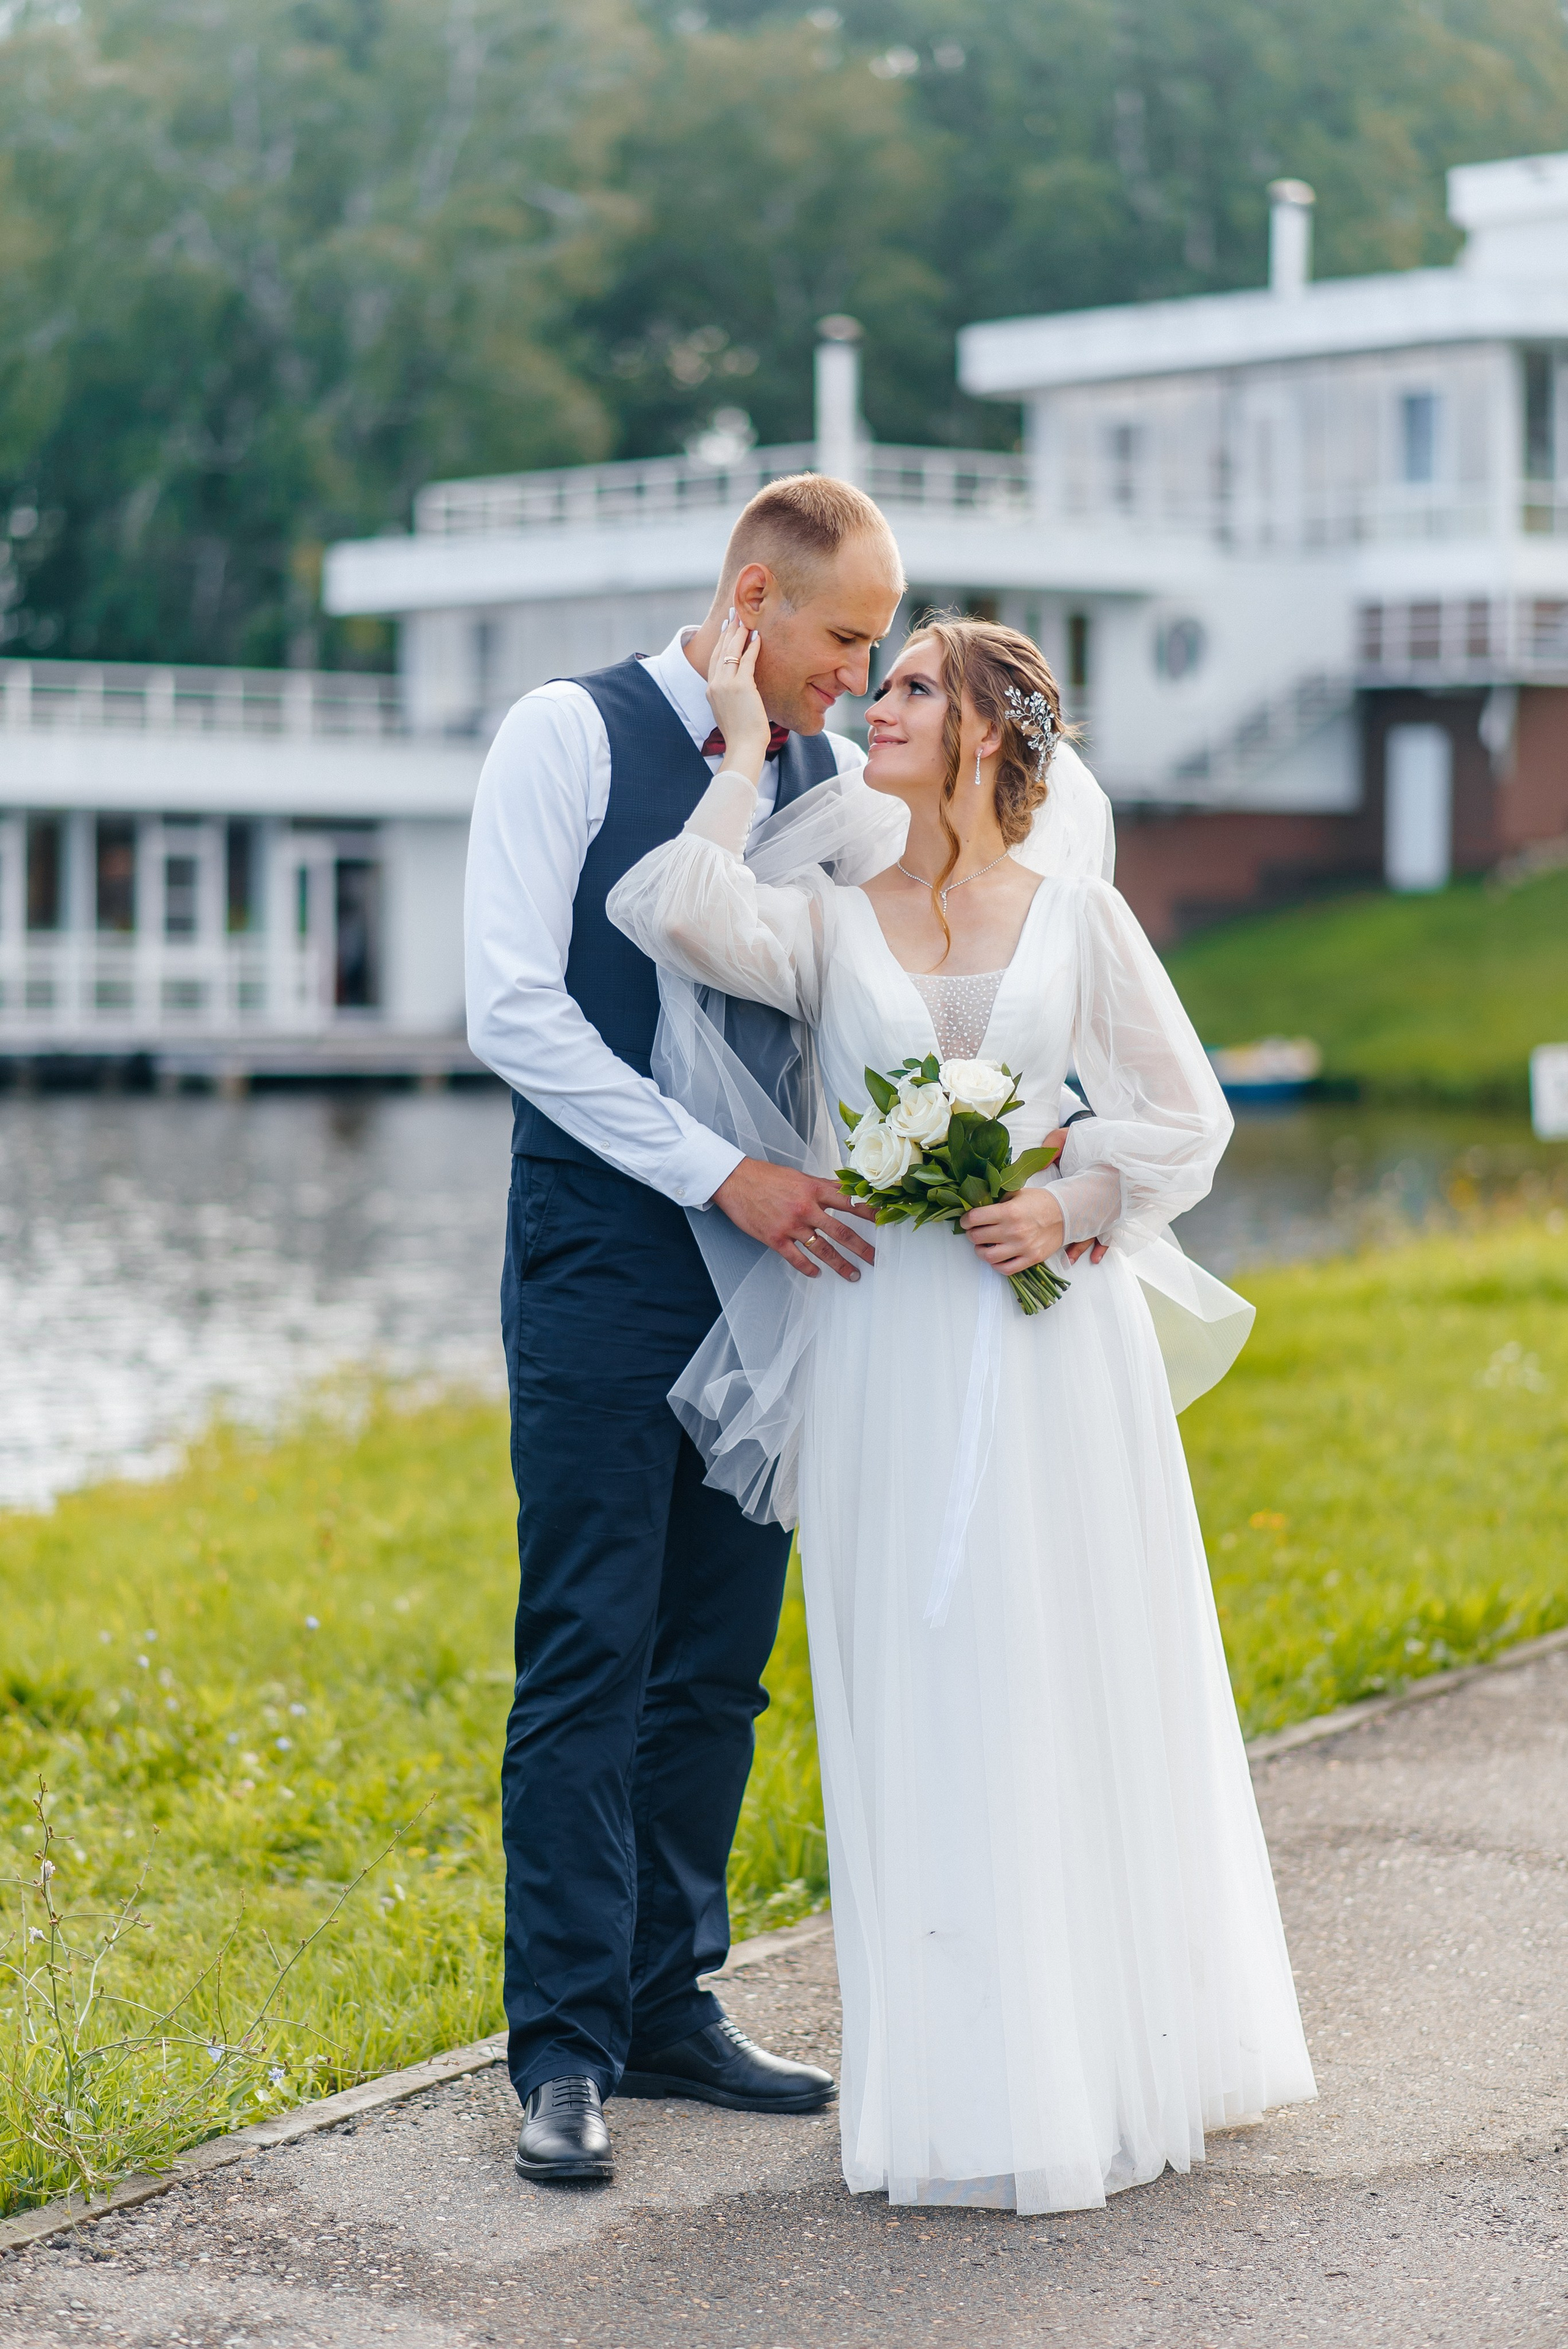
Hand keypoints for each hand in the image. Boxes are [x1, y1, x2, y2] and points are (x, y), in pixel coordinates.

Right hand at [705, 614, 770, 779]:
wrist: (743, 747)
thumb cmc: (742, 734)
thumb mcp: (730, 711)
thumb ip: (731, 696)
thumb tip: (742, 690)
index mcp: (711, 690)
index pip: (715, 659)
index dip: (720, 641)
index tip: (725, 627)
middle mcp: (715, 684)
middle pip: (720, 651)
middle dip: (727, 630)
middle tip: (734, 614)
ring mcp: (726, 685)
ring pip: (731, 652)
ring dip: (739, 633)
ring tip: (746, 620)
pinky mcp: (740, 686)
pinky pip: (746, 660)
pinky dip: (752, 647)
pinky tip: (758, 637)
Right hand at [713, 1157, 876, 1279]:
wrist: (735, 1181)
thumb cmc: (767, 1177)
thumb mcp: (800, 1177)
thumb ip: (823, 1186)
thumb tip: (847, 1189)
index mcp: (814, 1190)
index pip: (850, 1203)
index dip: (870, 1213)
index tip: (886, 1222)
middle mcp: (806, 1208)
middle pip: (841, 1232)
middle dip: (862, 1248)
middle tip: (877, 1260)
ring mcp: (791, 1225)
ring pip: (822, 1249)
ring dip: (840, 1264)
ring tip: (854, 1275)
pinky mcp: (775, 1238)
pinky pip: (796, 1258)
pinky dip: (808, 1268)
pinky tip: (817, 1274)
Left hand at [960, 1187, 1065, 1277]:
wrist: (1065, 1214)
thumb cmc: (1039, 1202)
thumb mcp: (1016, 1193)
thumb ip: (996, 1200)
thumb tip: (975, 1205)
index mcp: (1009, 1211)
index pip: (975, 1218)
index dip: (965, 1220)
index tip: (966, 1221)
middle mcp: (1014, 1230)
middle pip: (978, 1237)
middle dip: (971, 1234)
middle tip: (974, 1232)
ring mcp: (1022, 1247)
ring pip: (988, 1256)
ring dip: (980, 1251)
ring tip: (982, 1246)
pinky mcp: (1031, 1259)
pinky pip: (1006, 1269)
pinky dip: (996, 1265)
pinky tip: (996, 1257)